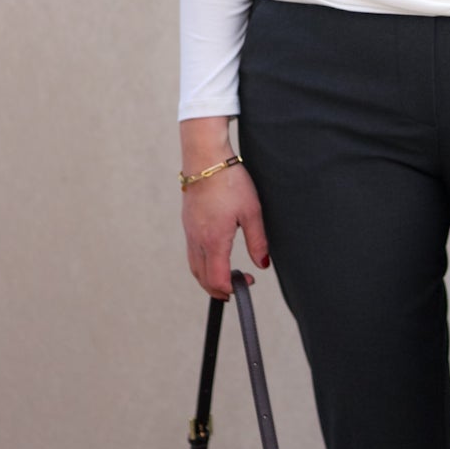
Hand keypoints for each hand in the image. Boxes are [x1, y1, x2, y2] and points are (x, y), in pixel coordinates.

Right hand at [182, 162, 270, 300]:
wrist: (205, 158)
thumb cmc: (229, 181)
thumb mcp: (252, 212)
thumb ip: (257, 241)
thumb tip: (262, 264)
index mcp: (214, 240)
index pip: (218, 279)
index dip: (233, 288)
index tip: (248, 281)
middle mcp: (197, 240)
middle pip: (202, 278)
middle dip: (218, 289)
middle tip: (236, 287)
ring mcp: (189, 232)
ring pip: (194, 266)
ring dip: (208, 278)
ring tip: (225, 278)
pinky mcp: (187, 223)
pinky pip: (191, 253)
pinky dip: (201, 264)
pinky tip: (214, 257)